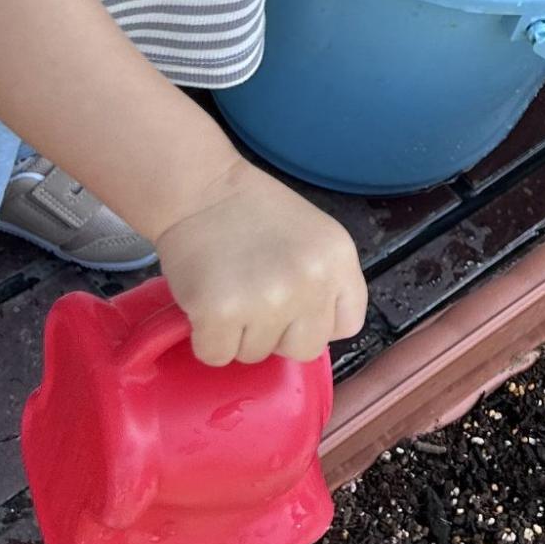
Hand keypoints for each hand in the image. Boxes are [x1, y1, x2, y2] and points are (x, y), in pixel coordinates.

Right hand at [155, 158, 368, 366]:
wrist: (198, 188)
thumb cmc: (252, 211)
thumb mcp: (312, 236)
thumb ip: (324, 280)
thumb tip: (310, 331)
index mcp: (338, 258)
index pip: (346, 325)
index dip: (315, 320)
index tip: (293, 303)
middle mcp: (310, 281)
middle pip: (304, 349)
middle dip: (278, 334)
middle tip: (254, 297)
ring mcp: (267, 299)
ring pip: (256, 355)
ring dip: (238, 333)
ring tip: (228, 289)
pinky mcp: (221, 313)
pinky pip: (216, 355)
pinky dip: (206, 338)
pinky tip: (206, 300)